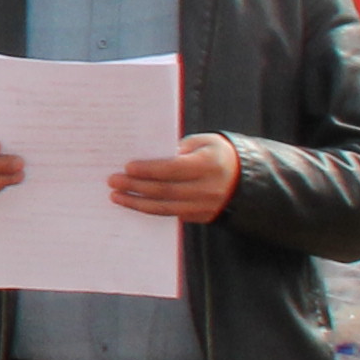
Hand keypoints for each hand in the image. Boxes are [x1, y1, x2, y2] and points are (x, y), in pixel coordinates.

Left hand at [111, 134, 243, 224]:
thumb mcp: (203, 142)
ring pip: (165, 207)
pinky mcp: (201, 217)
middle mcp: (207, 189)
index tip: (127, 167)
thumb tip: (148, 157)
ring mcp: (204, 206)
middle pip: (164, 190)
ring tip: (116, 196)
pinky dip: (150, 210)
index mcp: (208, 165)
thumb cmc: (218, 154)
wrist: (246, 178)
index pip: (172, 169)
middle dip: (135, 186)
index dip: (148, 169)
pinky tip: (134, 204)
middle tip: (112, 181)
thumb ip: (178, 149)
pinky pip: (171, 215)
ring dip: (137, 203)